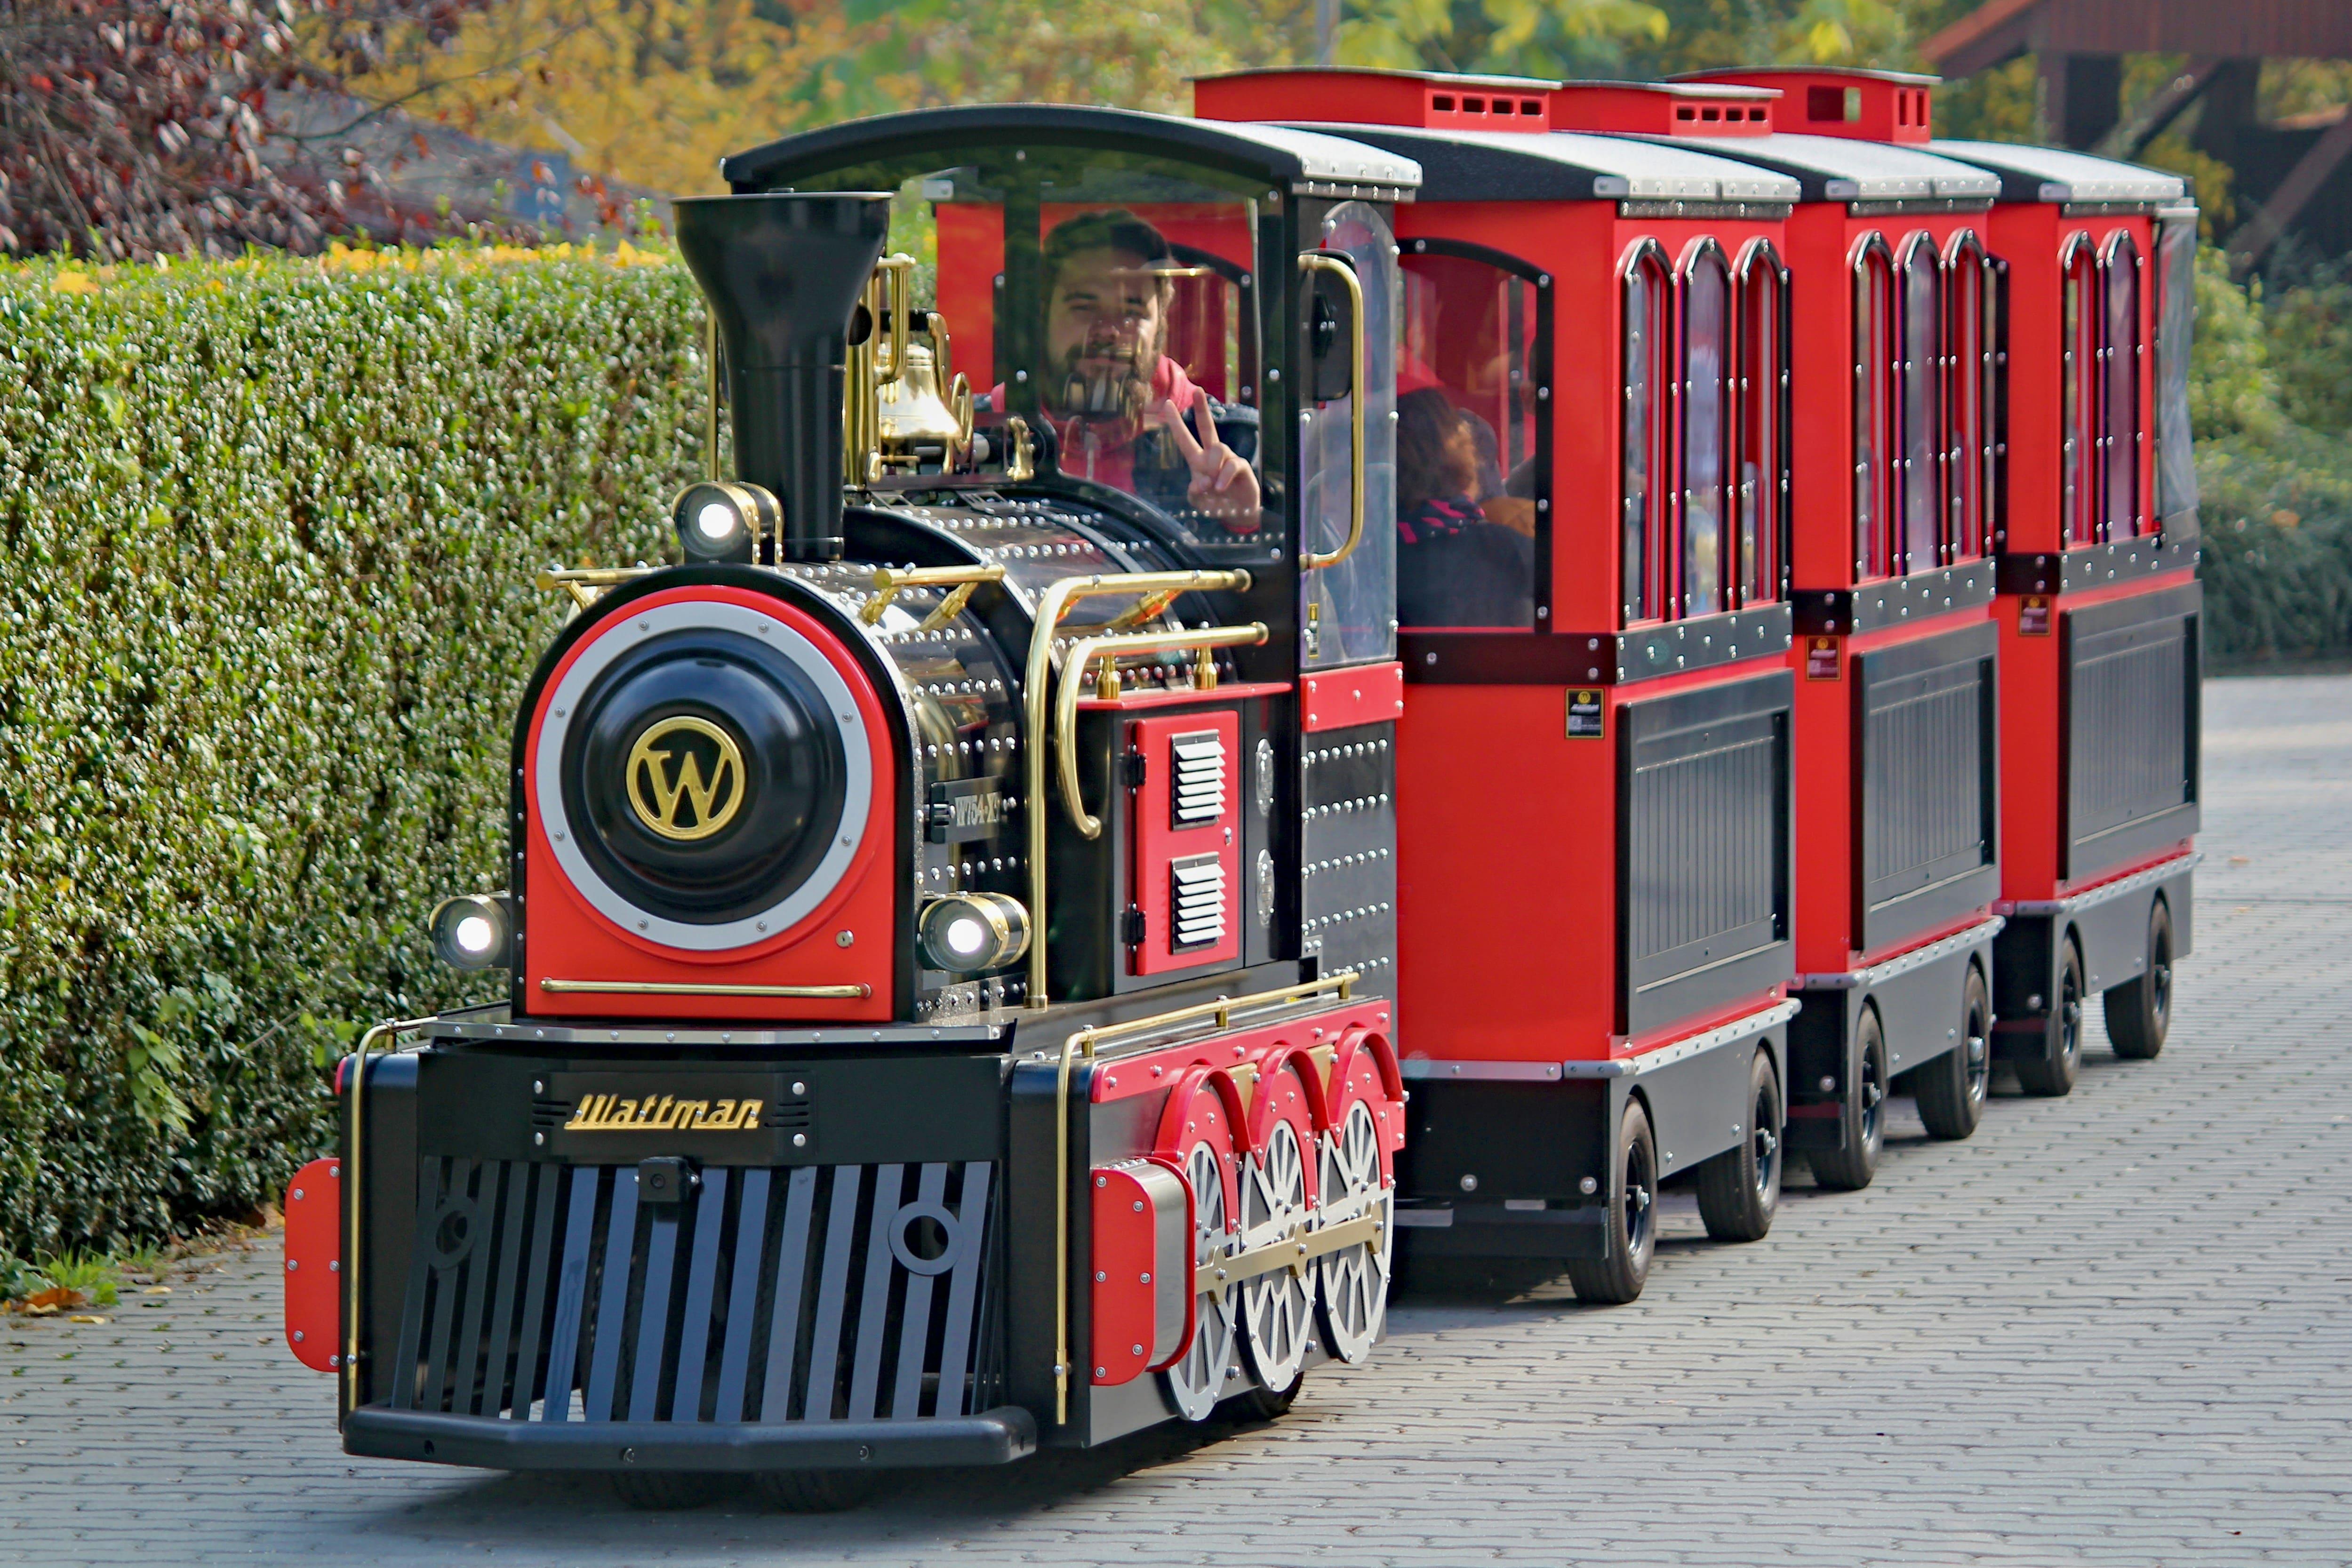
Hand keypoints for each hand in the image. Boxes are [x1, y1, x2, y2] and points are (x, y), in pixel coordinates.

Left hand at [1152, 386, 1260, 530]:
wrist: (1237, 513)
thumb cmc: (1216, 503)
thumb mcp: (1198, 501)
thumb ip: (1194, 492)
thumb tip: (1201, 481)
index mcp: (1197, 461)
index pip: (1185, 439)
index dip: (1176, 423)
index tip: (1167, 404)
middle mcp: (1212, 456)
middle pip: (1207, 427)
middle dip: (1201, 408)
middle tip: (1197, 390)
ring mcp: (1227, 459)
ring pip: (1218, 448)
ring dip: (1213, 468)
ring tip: (1215, 487)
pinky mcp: (1241, 466)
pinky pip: (1231, 464)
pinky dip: (1224, 477)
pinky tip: (1221, 488)